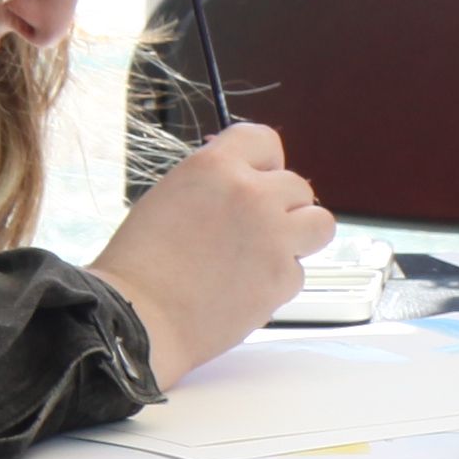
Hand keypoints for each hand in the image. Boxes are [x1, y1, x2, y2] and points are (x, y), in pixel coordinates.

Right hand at [93, 122, 331, 385]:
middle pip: (298, 185)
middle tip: (252, 232)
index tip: (258, 179)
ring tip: (266, 254)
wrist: (138, 319)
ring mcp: (273, 235)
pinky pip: (299, 271)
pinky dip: (279, 281)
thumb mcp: (170, 196)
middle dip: (280, 206)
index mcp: (215, 166)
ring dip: (299, 237)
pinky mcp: (283, 277)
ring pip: (319, 223)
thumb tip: (244, 177)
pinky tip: (245, 289)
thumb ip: (215, 184)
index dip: (264, 163)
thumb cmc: (141, 265)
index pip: (265, 140)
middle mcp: (251, 193)